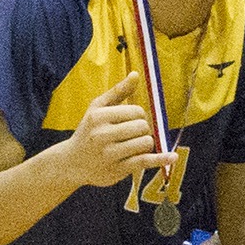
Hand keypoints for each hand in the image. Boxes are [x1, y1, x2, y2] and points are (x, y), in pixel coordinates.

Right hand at [64, 70, 179, 188]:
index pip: (136, 112)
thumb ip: (118, 91)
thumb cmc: (89, 130)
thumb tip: (136, 74)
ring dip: (145, 143)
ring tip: (133, 145)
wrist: (72, 163)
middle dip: (143, 129)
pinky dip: (161, 159)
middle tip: (131, 134)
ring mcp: (110, 154)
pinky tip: (172, 157)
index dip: (139, 116)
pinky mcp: (117, 170)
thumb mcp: (98, 108)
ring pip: (146, 143)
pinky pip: (144, 162)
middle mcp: (102, 135)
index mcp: (99, 117)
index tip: (129, 121)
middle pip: (142, 127)